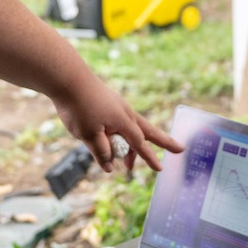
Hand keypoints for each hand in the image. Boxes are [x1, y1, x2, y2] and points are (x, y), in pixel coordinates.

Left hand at [49, 75, 181, 173]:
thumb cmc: (78, 106)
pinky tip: (109, 143)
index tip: (160, 169)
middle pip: (148, 131)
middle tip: (180, 149)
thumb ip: (101, 152)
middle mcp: (125, 112)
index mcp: (124, 121)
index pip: (140, 144)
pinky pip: (119, 123)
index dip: (149, 157)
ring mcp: (117, 106)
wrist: (68, 78)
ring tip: (128, 163)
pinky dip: (120, 136)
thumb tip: (109, 166)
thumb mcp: (88, 135)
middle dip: (163, 142)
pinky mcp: (108, 102)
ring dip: (133, 145)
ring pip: (133, 128)